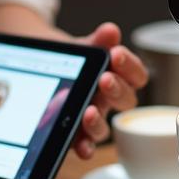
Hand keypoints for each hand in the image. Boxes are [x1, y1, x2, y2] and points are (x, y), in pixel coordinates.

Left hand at [72, 22, 147, 158]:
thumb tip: (111, 31)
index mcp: (117, 76)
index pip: (136, 75)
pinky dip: (85, 147)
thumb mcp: (84, 46)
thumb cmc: (72, 58)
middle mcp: (107, 101)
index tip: (116, 54)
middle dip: (117, 90)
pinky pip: (84, 144)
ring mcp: (91, 119)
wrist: (42, 65)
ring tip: (88, 112)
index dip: (130, 66)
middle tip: (105, 79)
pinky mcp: (74, 134)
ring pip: (104, 128)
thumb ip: (98, 41)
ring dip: (98, 122)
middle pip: (125, 102)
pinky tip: (81, 146)